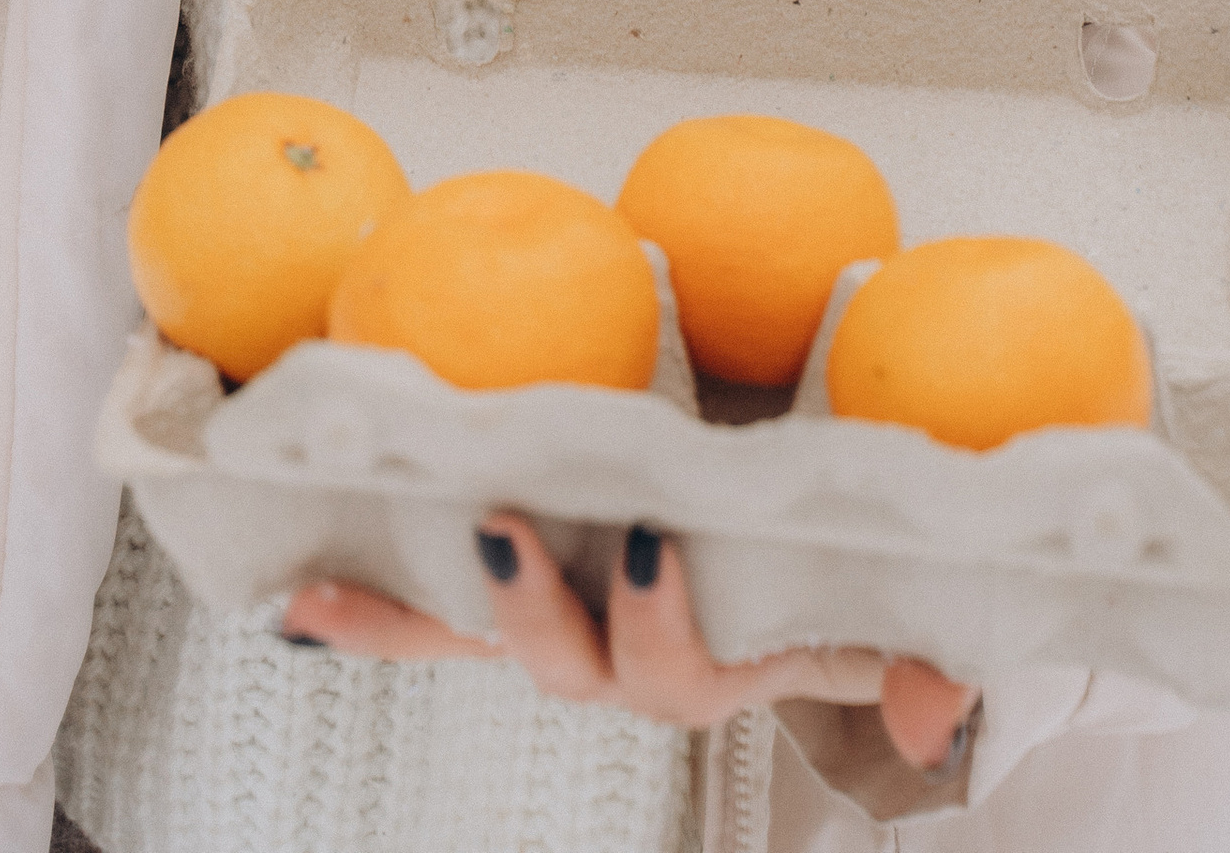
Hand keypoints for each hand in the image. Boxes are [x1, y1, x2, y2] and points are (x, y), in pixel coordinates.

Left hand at [280, 513, 977, 774]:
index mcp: (712, 661)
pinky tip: (294, 597)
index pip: (679, 671)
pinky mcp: (516, 579)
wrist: (789, 521)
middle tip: (503, 532)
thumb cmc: (831, 546)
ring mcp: (564, 619)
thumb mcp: (890, 599)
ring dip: (410, 622)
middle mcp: (626, 656)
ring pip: (480, 643)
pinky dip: (366, 608)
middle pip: (569, 667)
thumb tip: (935, 707)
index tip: (653, 536)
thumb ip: (920, 649)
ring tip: (335, 593)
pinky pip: (433, 611)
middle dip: (533, 613)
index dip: (660, 621)